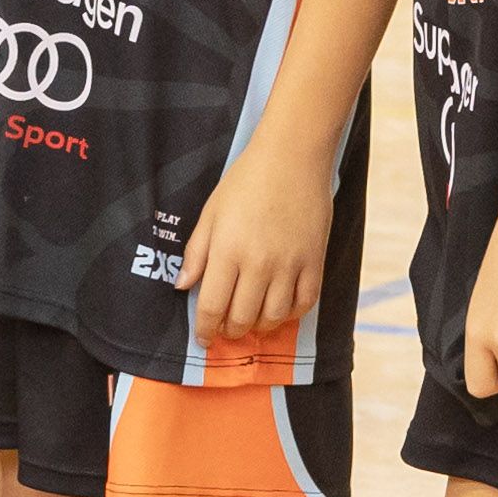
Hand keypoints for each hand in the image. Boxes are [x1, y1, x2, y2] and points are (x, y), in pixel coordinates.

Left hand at [185, 146, 330, 349]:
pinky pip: (305, 303)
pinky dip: (291, 315)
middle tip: (226, 329)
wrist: (292, 157)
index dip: (205, 329)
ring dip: (259, 327)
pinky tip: (280, 310)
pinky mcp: (315, 261)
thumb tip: (183, 287)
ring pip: (274, 317)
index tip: (203, 339)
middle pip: (242, 317)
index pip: (213, 305)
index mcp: (228, 250)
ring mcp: (290, 264)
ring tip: (252, 321)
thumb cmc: (246, 181)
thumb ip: (197, 252)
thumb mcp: (211, 212)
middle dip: (230, 331)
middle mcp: (259, 263)